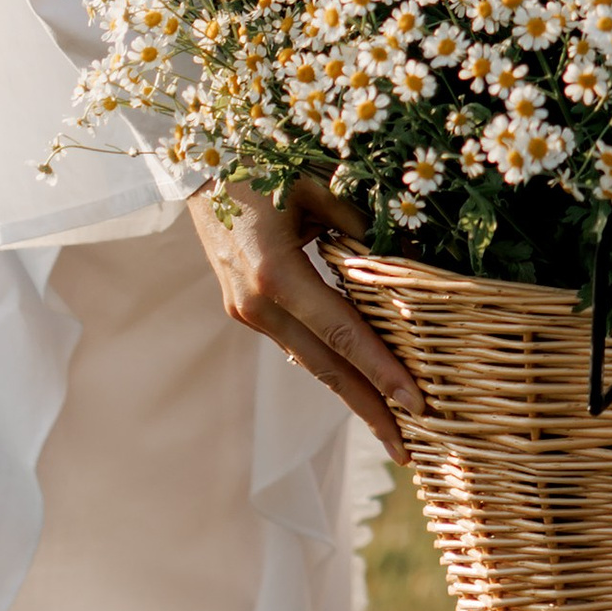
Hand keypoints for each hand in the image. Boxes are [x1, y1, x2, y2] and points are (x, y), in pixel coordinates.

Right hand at [189, 176, 423, 459]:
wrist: (195, 159)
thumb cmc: (261, 159)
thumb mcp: (315, 182)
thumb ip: (359, 225)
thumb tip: (400, 262)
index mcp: (274, 273)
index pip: (341, 334)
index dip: (380, 372)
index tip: (416, 406)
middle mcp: (256, 303)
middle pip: (325, 367)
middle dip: (369, 409)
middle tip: (410, 452)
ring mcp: (245, 309)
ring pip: (309, 361)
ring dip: (351, 392)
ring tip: (392, 425)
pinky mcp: (244, 306)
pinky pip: (296, 342)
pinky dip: (329, 364)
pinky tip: (358, 384)